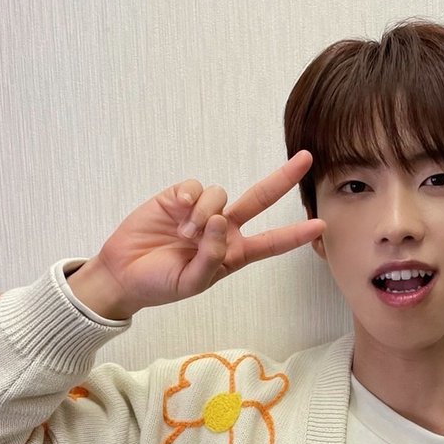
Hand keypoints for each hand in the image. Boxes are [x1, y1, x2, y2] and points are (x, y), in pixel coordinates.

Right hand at [68, 151, 324, 318]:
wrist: (122, 274)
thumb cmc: (160, 285)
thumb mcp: (191, 283)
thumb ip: (211, 256)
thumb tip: (222, 220)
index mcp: (232, 254)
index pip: (270, 243)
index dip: (294, 235)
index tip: (320, 225)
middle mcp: (223, 229)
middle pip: (259, 199)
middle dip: (282, 179)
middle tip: (306, 158)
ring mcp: (202, 211)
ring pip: (221, 194)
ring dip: (204, 214)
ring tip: (183, 236)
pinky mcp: (179, 197)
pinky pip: (195, 187)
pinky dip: (189, 198)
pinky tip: (176, 211)